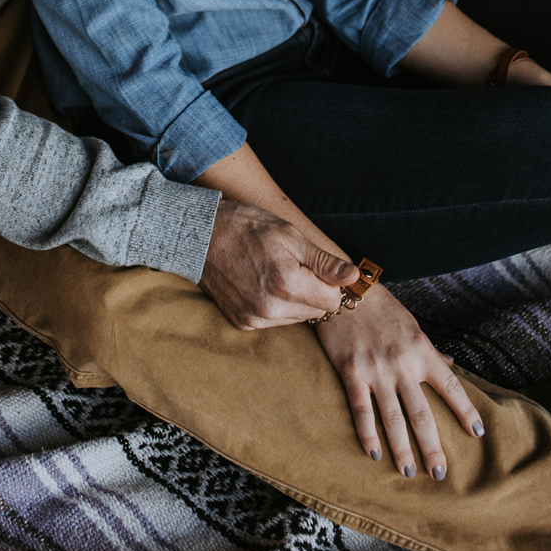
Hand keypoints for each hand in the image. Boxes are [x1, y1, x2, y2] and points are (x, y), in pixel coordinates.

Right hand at [199, 197, 355, 328]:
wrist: (196, 235)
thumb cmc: (243, 227)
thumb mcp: (287, 234)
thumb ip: (323, 260)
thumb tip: (353, 276)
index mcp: (287, 284)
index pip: (333, 300)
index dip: (326, 280)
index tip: (309, 264)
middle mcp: (272, 309)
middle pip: (316, 311)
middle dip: (310, 291)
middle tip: (288, 265)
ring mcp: (255, 318)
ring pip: (297, 318)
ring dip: (293, 300)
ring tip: (270, 273)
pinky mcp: (243, 323)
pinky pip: (275, 321)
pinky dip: (274, 305)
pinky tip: (258, 283)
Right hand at [316, 287, 483, 477]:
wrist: (342, 290)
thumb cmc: (380, 308)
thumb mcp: (413, 326)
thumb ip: (432, 351)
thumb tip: (452, 366)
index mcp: (423, 352)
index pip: (452, 387)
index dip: (466, 411)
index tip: (477, 433)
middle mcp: (403, 365)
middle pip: (423, 415)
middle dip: (432, 448)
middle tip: (440, 474)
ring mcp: (376, 371)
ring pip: (394, 419)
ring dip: (402, 449)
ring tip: (410, 473)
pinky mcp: (351, 372)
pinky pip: (361, 409)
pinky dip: (368, 433)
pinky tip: (374, 453)